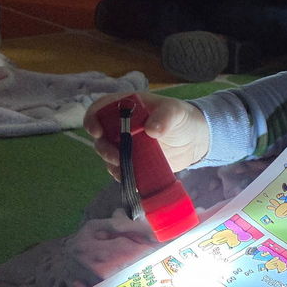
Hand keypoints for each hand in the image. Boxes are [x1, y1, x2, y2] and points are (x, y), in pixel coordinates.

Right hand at [84, 92, 209, 179]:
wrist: (194, 139)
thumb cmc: (182, 118)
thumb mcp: (175, 112)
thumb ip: (164, 117)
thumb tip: (151, 130)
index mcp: (126, 107)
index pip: (100, 108)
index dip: (92, 118)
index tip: (96, 131)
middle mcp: (121, 126)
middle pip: (101, 137)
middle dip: (103, 148)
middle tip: (116, 157)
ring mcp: (126, 145)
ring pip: (108, 155)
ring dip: (111, 163)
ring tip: (125, 169)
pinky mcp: (133, 162)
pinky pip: (120, 170)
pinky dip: (122, 175)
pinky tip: (131, 178)